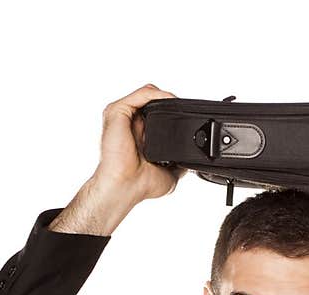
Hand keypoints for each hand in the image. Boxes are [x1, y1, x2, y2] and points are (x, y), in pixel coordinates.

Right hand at [92, 83, 187, 203]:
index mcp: (139, 136)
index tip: (187, 117)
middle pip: (152, 102)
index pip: (156, 115)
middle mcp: (130, 124)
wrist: (126, 186)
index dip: (171, 113)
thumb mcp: (169, 174)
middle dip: (170, 103)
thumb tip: (192, 159)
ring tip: (178, 105)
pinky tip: (169, 101)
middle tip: (184, 111)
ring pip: (147, 95)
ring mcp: (122, 116)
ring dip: (165, 96)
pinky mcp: (117, 111)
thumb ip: (179, 162)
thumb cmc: (140, 185)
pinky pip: (141, 94)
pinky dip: (157, 94)